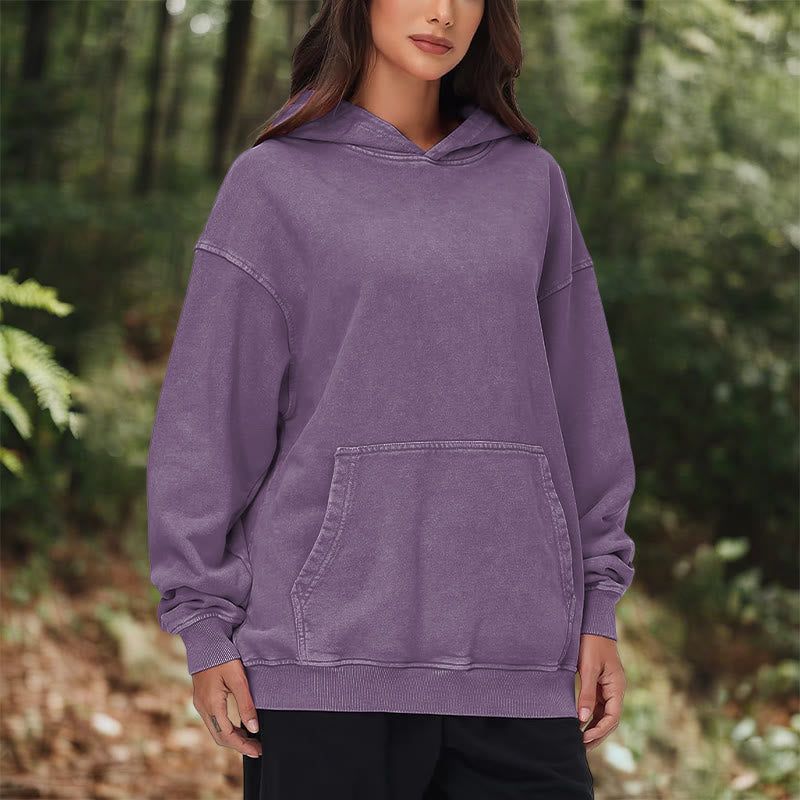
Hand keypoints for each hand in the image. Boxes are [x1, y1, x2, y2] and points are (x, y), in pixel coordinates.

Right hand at [191, 659, 261, 757]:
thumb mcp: (238, 679)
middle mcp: (203, 707)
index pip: (227, 736)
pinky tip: (238, 726)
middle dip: (239, 745)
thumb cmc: (222, 656)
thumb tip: (254, 729)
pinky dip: (226, 728)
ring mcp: (200, 703)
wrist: (204, 640)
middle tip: (258, 748)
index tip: (258, 751)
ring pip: (216, 730)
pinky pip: (214, 721)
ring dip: (232, 738)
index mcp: (211, 704)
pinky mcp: (202, 698)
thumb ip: (246, 704)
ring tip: (252, 739)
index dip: (243, 746)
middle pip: (220, 737)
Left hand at [576, 633, 625, 751]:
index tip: (584, 739)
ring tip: (578, 740)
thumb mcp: (588, 668)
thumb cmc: (591, 643)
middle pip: (609, 719)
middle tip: (581, 747)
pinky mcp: (599, 683)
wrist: (593, 624)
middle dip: (597, 734)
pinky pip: (597, 705)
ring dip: (593, 727)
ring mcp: (608, 687)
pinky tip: (579, 722)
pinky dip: (590, 715)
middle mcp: (615, 689)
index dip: (599, 731)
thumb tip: (582, 719)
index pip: (612, 717)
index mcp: (617, 687)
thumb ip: (586, 693)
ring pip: (603, 714)